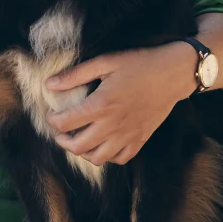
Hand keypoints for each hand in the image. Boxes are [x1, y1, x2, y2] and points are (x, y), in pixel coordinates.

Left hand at [45, 41, 198, 165]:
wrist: (173, 74)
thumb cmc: (140, 64)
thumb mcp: (105, 62)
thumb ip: (75, 75)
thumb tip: (49, 84)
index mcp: (101, 105)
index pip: (65, 123)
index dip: (52, 120)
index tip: (51, 114)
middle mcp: (112, 125)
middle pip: (77, 146)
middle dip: (62, 141)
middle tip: (59, 132)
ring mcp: (127, 136)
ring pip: (97, 158)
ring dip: (82, 152)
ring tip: (78, 140)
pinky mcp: (140, 140)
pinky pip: (119, 159)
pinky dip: (106, 157)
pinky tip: (102, 144)